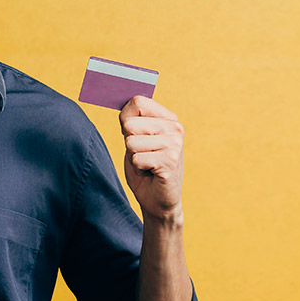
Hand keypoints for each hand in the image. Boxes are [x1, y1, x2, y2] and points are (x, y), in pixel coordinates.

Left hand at [119, 96, 184, 221]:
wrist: (157, 198)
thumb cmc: (143, 165)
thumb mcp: (133, 138)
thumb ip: (130, 119)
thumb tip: (123, 101)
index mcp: (168, 118)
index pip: (137, 102)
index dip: (126, 120)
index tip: (135, 135)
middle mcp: (175, 128)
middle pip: (129, 124)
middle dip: (129, 142)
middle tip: (143, 154)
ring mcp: (175, 144)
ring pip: (131, 142)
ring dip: (133, 157)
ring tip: (147, 164)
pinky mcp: (170, 161)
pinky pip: (136, 159)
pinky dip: (138, 168)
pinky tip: (151, 172)